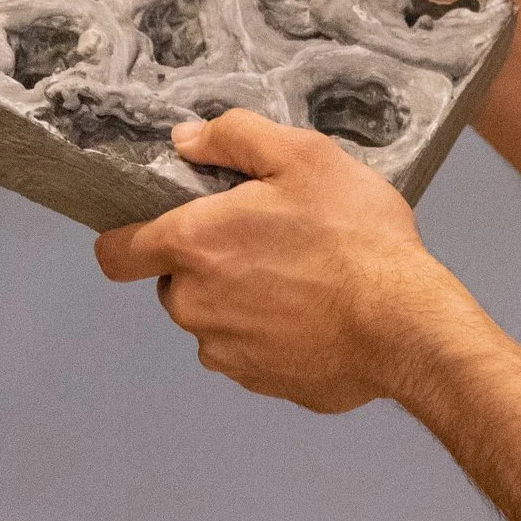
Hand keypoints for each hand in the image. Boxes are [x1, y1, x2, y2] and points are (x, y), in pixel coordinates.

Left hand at [92, 110, 479, 413]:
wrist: (405, 326)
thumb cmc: (354, 235)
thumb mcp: (302, 155)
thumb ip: (233, 137)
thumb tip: (185, 140)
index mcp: (193, 245)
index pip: (115, 254)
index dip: (129, 236)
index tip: (164, 223)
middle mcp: (195, 306)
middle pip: (174, 282)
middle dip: (206, 261)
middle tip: (265, 236)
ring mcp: (226, 352)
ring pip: (212, 319)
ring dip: (238, 298)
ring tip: (299, 274)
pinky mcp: (260, 382)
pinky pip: (247, 350)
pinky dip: (269, 332)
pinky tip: (315, 312)